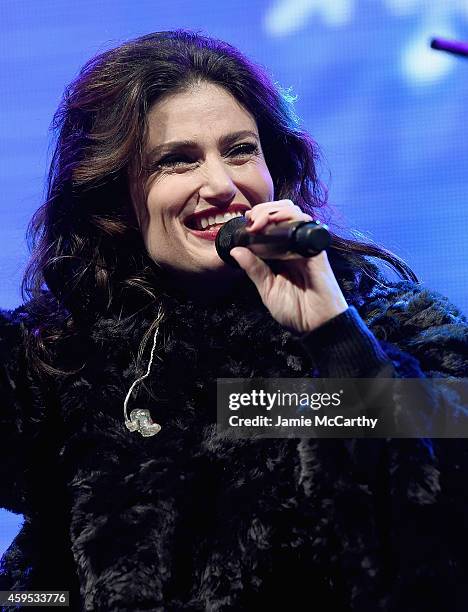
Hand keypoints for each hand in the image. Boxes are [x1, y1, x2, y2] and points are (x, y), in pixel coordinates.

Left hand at [229, 199, 347, 333]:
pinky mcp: (316, 250)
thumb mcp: (267, 289)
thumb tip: (236, 250)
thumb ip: (253, 269)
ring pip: (295, 213)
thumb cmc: (296, 310)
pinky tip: (277, 223)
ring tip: (259, 222)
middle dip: (264, 209)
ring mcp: (306, 246)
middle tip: (250, 220)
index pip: (272, 224)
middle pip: (283, 212)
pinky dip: (291, 218)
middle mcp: (295, 246)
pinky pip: (307, 226)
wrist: (317, 326)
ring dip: (275, 211)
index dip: (258, 216)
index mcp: (282, 253)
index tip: (245, 222)